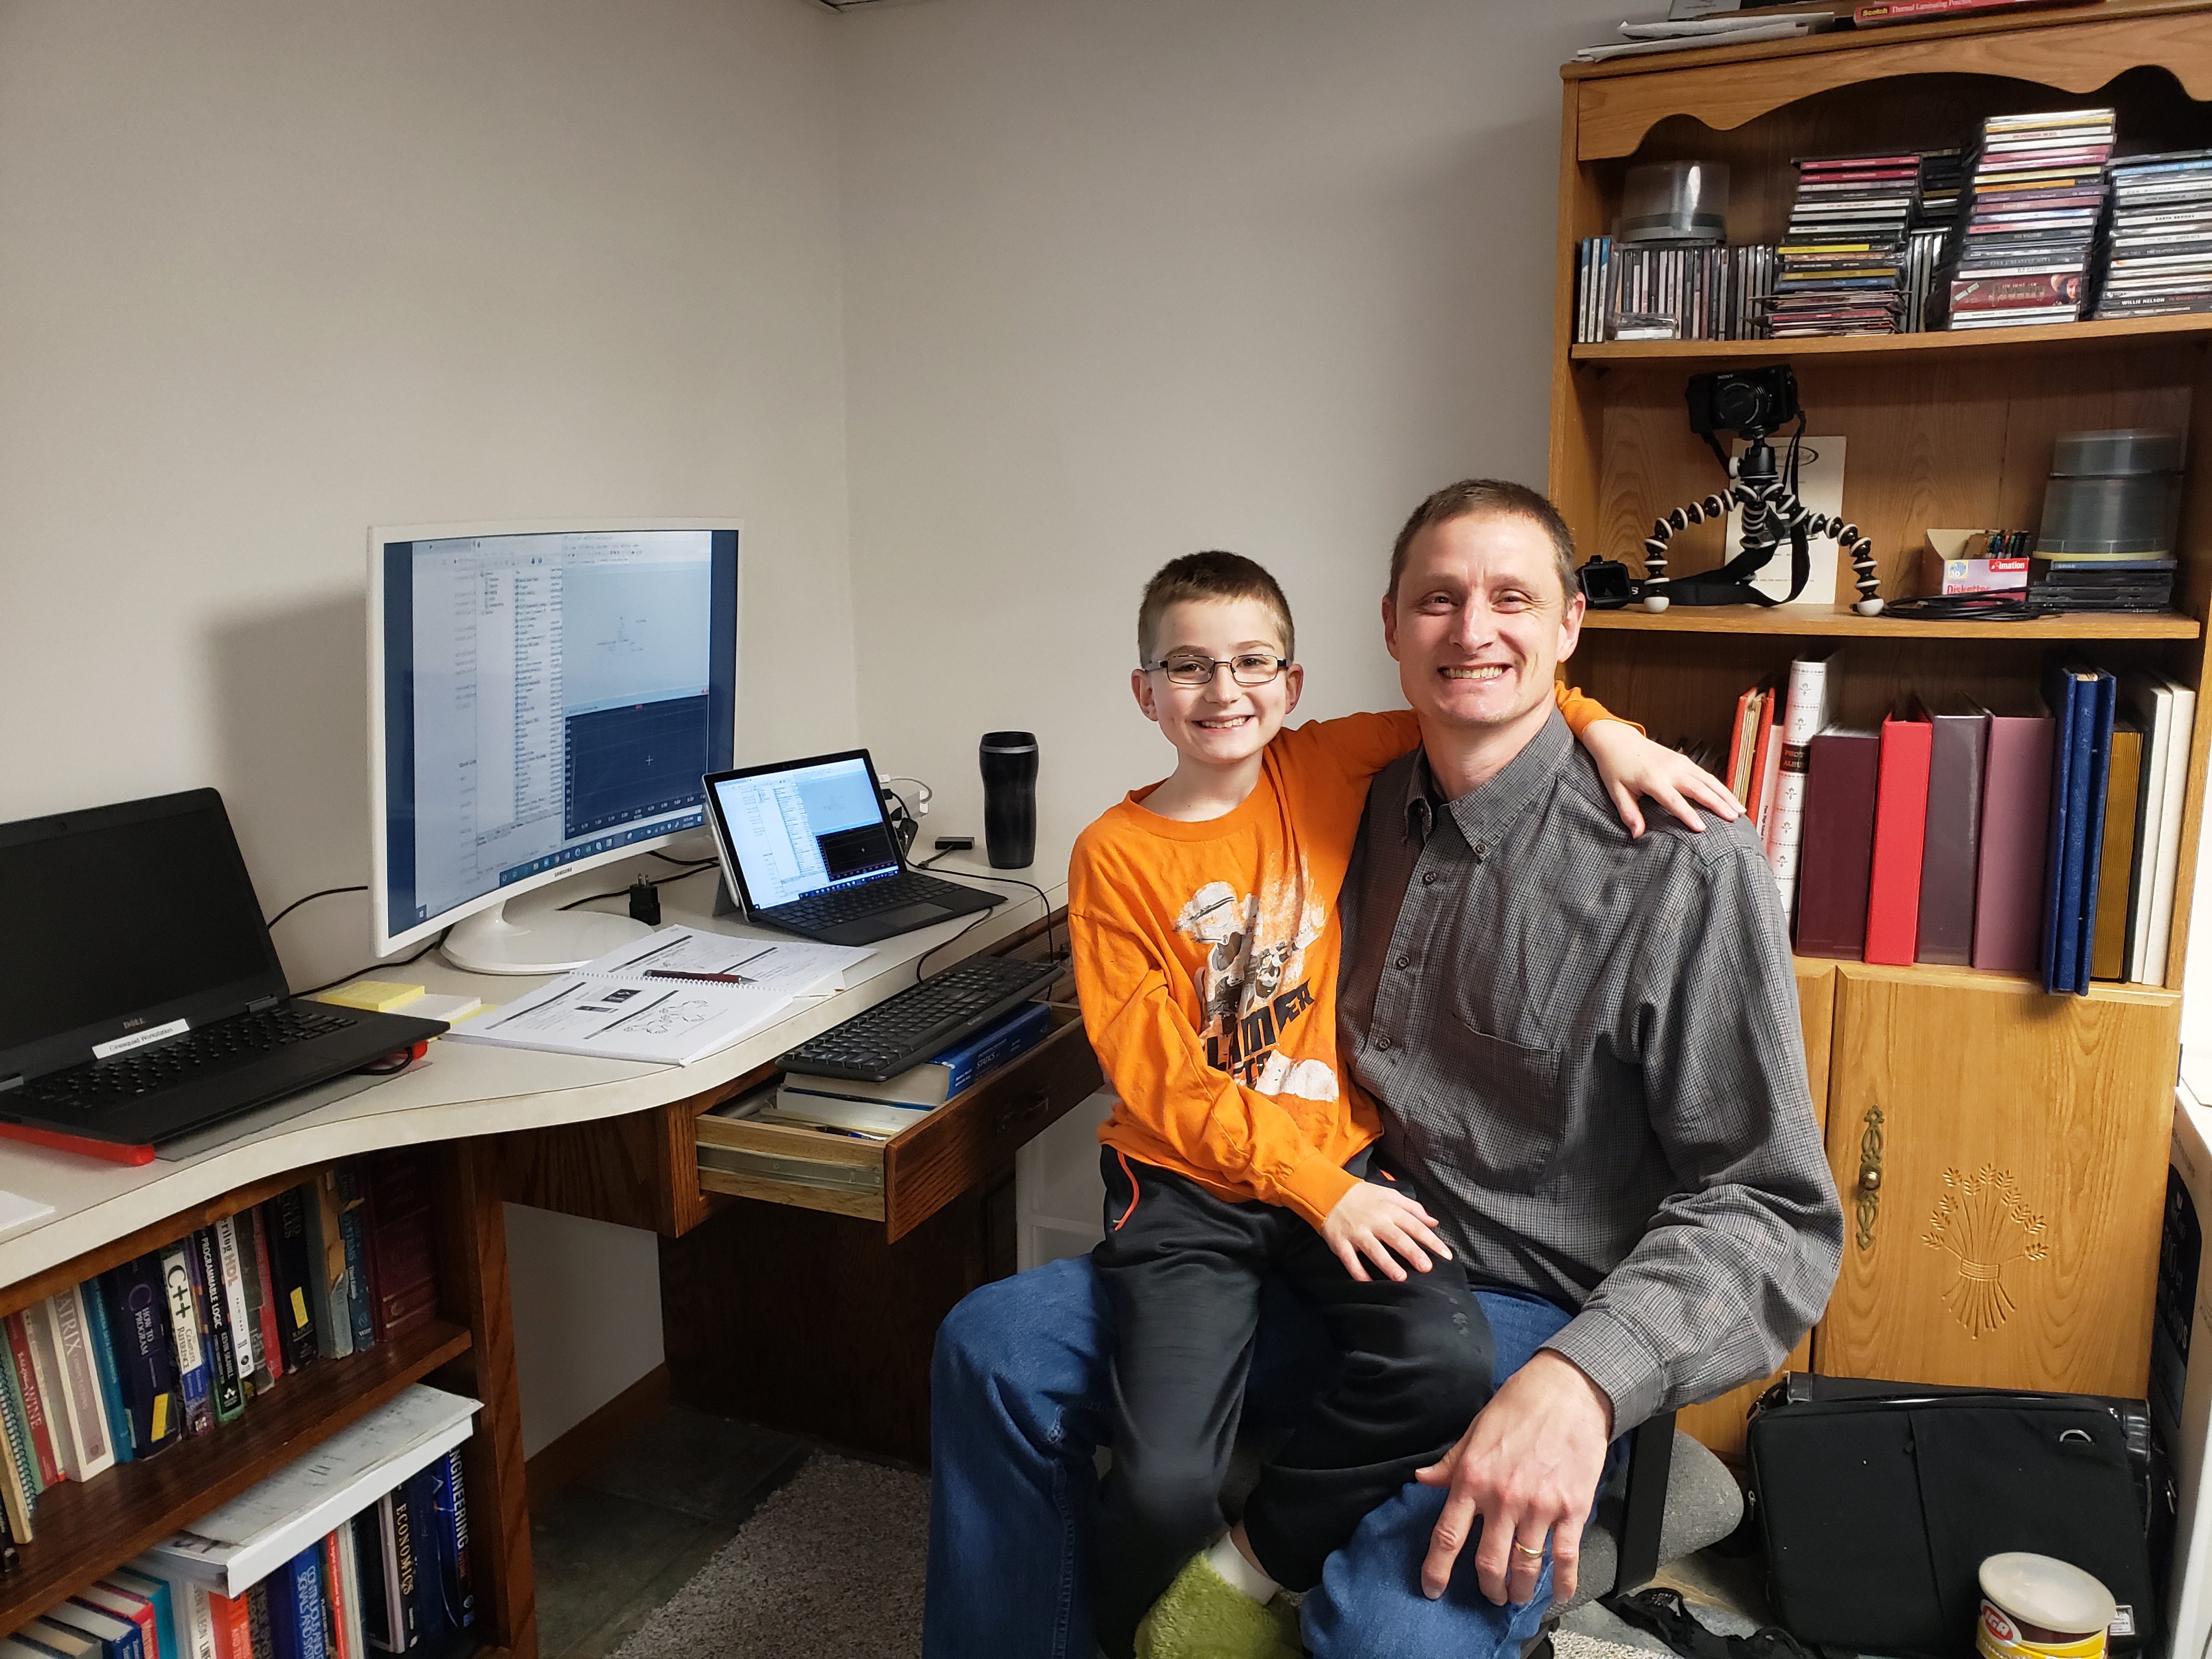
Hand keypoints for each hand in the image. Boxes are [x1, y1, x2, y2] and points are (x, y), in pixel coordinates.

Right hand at [1319, 1181, 1452, 1282]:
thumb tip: (1434, 1222)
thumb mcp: (1389, 1194)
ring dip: (1387, 1264)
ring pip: (1374, 1250)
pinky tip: (1368, 1283)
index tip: (1446, 1255)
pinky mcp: (1340, 1242)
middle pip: (1397, 1238)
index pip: (1414, 1225)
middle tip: (1426, 1268)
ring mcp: (1357, 1233)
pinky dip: (1358, 1272)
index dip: (1431, 1240)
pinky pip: (1350, 1260)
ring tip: (1401, 1278)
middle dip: (1412, 1253)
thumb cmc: (1364, 1196)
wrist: (1328, 1192)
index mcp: (1389, 1210)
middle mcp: (1375, 1222)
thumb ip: (1413, 1208)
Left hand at [1413, 1350, 1611, 1605]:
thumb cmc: (1519, 1406)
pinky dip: (1562, 1583)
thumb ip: (1450, 1463)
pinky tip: (1559, 1593)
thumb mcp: (1475, 1431)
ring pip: (1525, 1566)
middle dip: (1488, 1587)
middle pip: (1488, 1562)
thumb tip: (1422, 1478)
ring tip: (1518, 1595)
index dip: (1436, 1569)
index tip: (1432, 1589)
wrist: (1568, 1390)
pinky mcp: (1572, 1509)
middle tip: (1491, 1593)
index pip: (1447, 1536)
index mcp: (1473, 1478)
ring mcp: (1539, 1506)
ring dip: (1520, 1590)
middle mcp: (1503, 1497)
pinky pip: (1565, 1557)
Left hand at [1581, 719, 1742, 838]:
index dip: (1688, 814)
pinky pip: (1706, 775)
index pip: (1673, 800)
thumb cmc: (1615, 767)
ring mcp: (1680, 763)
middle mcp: (1671, 769)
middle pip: (1699, 788)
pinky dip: (1720, 787)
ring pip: (1708, 780)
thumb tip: (1637, 834)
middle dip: (1717, 804)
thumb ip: (1628, 812)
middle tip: (1733, 819)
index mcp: (1652, 779)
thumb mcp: (1616, 791)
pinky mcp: (1685, 761)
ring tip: (1740, 811)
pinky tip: (1730, 799)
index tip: (1701, 829)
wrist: (1618, 740)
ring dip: (1726, 795)